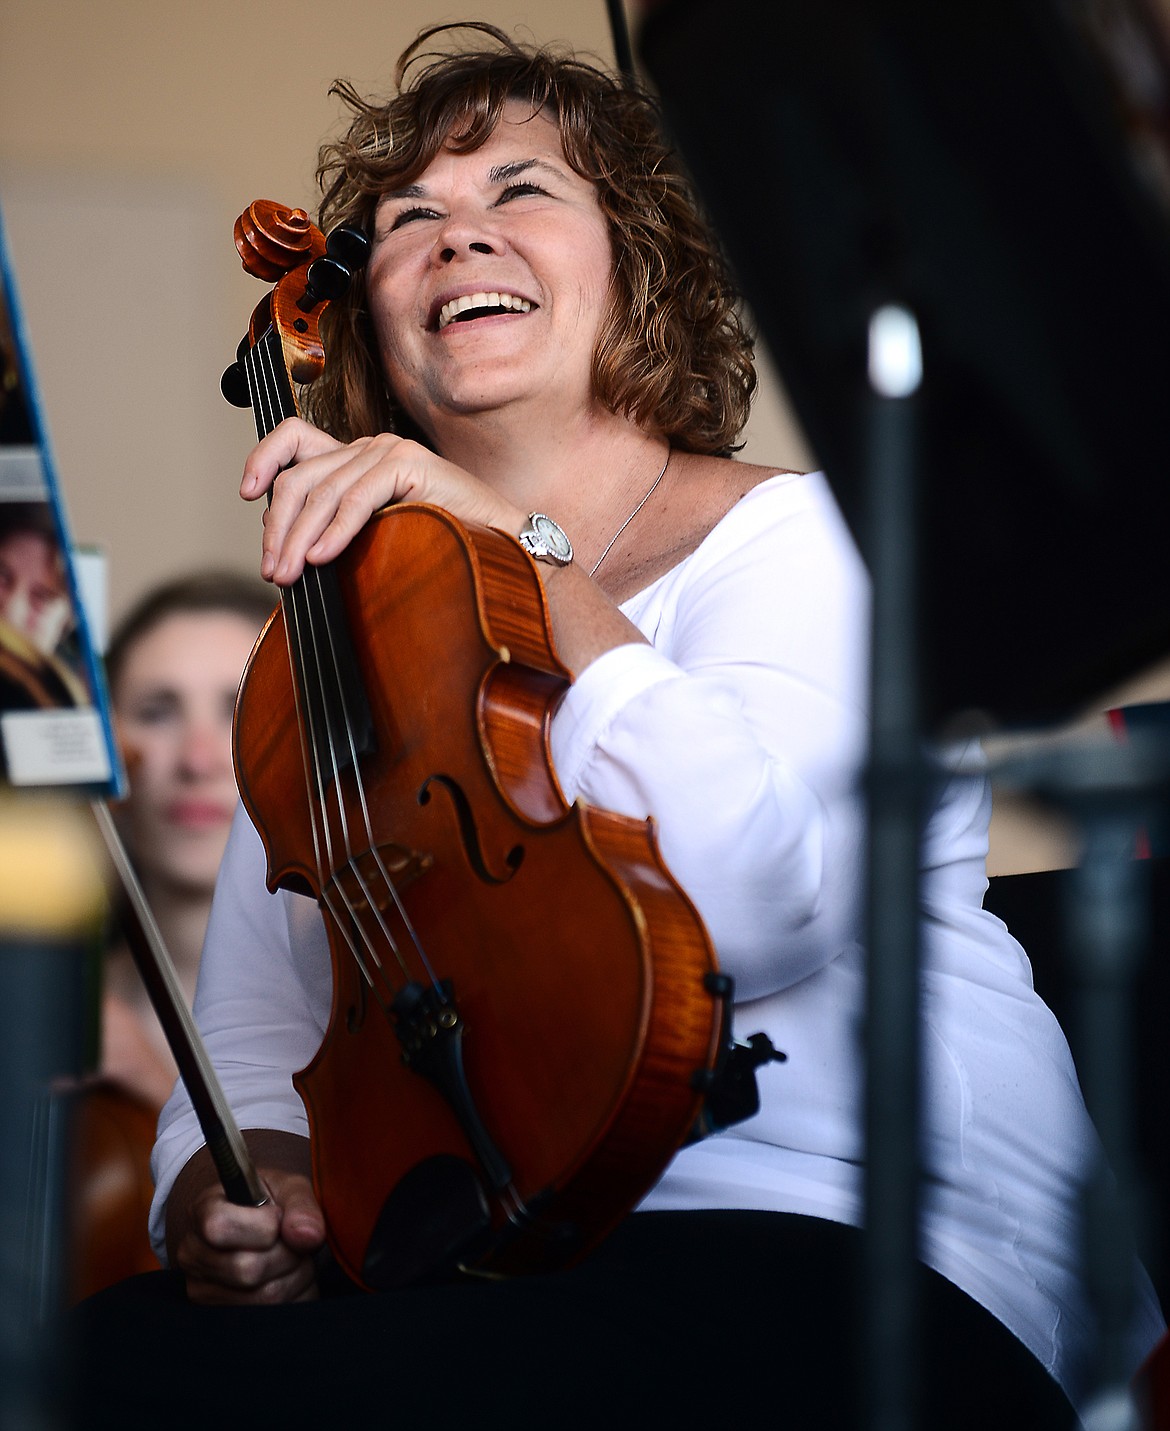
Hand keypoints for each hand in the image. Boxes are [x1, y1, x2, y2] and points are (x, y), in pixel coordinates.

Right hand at [166, 1134, 325, 1305]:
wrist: (258, 1228)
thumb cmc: (272, 1204)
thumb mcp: (288, 1188)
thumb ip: (301, 1205)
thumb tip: (309, 1237)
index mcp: (203, 1211)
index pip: (219, 1227)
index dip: (263, 1225)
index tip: (277, 1217)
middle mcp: (193, 1255)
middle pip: (247, 1269)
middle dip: (287, 1254)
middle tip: (293, 1241)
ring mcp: (203, 1291)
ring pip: (264, 1298)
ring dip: (295, 1277)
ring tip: (293, 1258)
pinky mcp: (223, 1317)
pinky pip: (273, 1317)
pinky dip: (295, 1297)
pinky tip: (289, 1278)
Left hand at [240, 418, 524, 585]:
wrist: (502, 547)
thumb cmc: (442, 547)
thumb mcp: (374, 537)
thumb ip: (333, 531)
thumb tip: (282, 546)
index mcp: (356, 459)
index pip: (294, 438)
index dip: (263, 458)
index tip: (246, 494)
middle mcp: (369, 448)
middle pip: (300, 477)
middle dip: (278, 527)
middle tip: (273, 571)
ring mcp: (389, 452)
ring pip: (323, 493)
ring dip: (299, 539)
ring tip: (291, 575)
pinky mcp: (409, 465)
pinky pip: (359, 498)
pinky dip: (336, 531)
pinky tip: (321, 557)